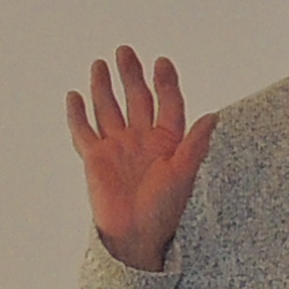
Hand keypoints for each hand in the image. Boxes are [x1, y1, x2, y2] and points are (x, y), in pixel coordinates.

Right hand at [67, 46, 217, 273]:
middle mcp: (141, 138)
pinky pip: (84, 131)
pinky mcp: (95, 158)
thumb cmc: (163, 210)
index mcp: (167, 140)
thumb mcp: (183, 176)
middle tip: (125, 52)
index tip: (162, 63)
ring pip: (109, 108)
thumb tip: (213, 116)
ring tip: (100, 64)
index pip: (167, 103)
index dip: (166, 83)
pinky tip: (75, 95)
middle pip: (136, 98)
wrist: (135, 236)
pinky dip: (77, 114)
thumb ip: (195, 145)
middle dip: (131, 75)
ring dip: (104, 87)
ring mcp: (117, 146)